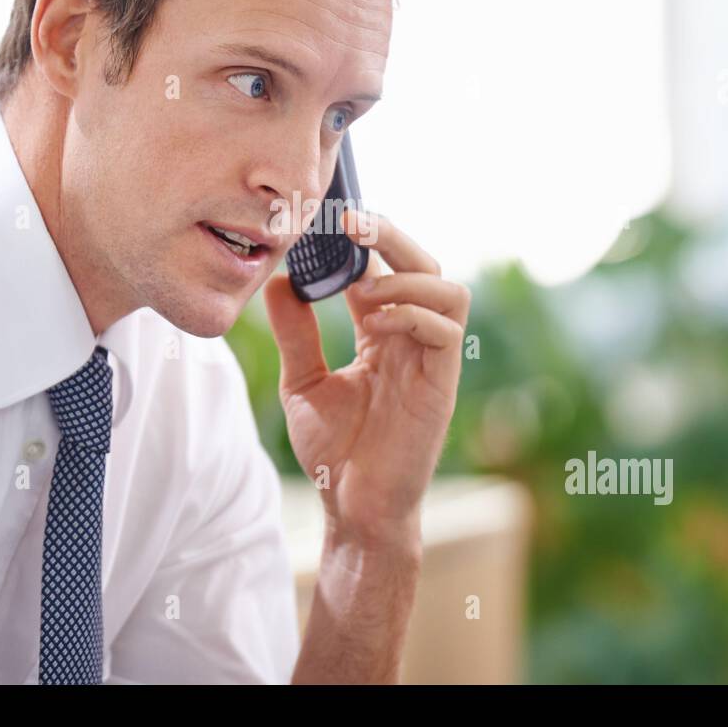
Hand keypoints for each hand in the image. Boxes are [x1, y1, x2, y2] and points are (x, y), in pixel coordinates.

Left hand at [264, 209, 470, 550]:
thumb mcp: (303, 381)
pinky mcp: (442, 384)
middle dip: (391, 236)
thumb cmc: (334, 451)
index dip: (361, 240)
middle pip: (423, 264)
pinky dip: (411, 313)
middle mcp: (412, 339)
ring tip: (362, 292)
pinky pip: (445, 329)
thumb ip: (295, 332)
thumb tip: (279, 279)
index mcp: (383, 334)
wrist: (351, 507)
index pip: (383, 268)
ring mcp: (430, 360)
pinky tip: (374, 324)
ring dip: (406, 277)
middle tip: (350, 223)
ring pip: (448, 288)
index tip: (325, 219)